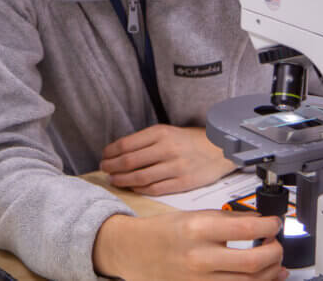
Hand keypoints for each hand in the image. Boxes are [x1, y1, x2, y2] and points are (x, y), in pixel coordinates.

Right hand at [94, 211, 286, 280]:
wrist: (135, 251)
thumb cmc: (162, 232)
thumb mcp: (193, 215)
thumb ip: (226, 218)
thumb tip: (258, 221)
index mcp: (197, 229)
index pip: (246, 230)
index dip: (269, 226)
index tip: (275, 223)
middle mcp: (199, 257)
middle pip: (253, 262)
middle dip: (275, 252)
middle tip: (277, 243)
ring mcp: (200, 280)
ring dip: (270, 271)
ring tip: (274, 261)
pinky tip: (263, 277)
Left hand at [100, 125, 236, 194]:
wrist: (219, 149)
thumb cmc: (188, 141)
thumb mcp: (167, 132)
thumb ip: (145, 141)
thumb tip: (118, 153)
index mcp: (161, 133)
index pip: (126, 144)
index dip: (110, 152)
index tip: (104, 156)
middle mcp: (167, 149)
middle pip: (129, 161)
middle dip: (112, 167)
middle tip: (104, 169)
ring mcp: (175, 167)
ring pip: (140, 177)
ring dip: (122, 180)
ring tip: (114, 180)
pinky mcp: (183, 182)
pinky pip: (155, 189)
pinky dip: (140, 189)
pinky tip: (132, 187)